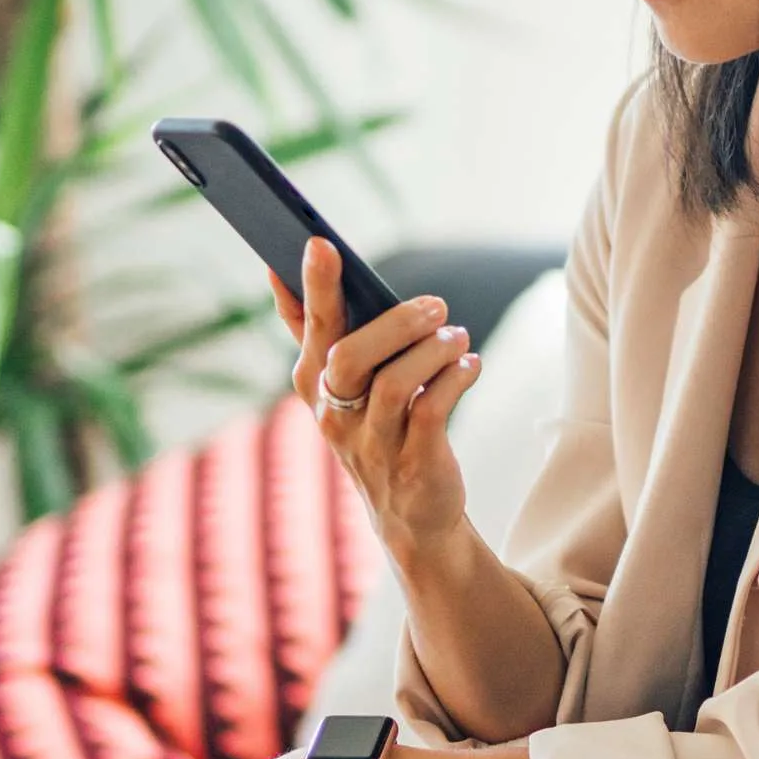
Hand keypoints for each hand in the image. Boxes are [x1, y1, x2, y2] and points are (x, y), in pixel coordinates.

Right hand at [270, 239, 482, 556]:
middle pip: (348, 356)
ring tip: (457, 337)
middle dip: (393, 322)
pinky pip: (430, 412)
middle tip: (435, 305)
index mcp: (314, 385)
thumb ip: (324, 334)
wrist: (413, 515)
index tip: (319, 243)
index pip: (307, 328)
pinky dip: (454, 381)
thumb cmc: (382, 431)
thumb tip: (288, 273)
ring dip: (431, 352)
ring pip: (392, 384)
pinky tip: (470, 365)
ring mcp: (371, 443)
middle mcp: (333, 414)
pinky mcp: (412, 465)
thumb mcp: (346, 386)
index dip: (310, 286)